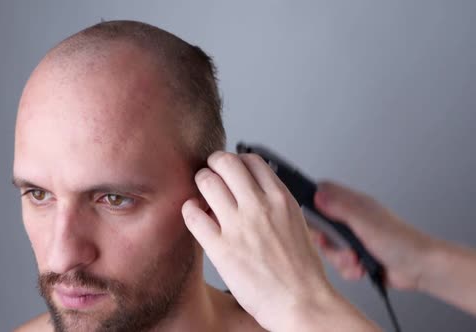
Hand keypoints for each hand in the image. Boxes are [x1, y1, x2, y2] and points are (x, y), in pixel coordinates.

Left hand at [181, 152, 359, 329]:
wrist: (303, 303)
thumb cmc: (302, 272)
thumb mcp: (296, 223)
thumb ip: (274, 204)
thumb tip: (252, 192)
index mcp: (281, 199)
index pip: (251, 160)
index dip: (235, 162)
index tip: (229, 171)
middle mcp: (260, 206)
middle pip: (225, 162)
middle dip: (213, 164)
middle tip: (210, 175)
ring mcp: (239, 225)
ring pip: (206, 181)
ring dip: (200, 185)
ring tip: (201, 197)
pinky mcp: (221, 248)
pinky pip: (193, 214)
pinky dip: (189, 210)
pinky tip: (195, 216)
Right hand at [312, 181, 434, 289]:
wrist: (420, 269)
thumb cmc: (401, 242)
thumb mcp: (365, 222)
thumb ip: (340, 208)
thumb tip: (318, 195)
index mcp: (353, 204)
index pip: (323, 193)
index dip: (312, 203)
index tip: (313, 219)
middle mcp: (351, 219)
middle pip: (320, 225)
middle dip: (326, 241)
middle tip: (339, 245)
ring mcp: (352, 238)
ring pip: (328, 248)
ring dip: (340, 259)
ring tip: (356, 260)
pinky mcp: (355, 256)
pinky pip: (339, 264)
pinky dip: (349, 269)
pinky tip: (362, 269)